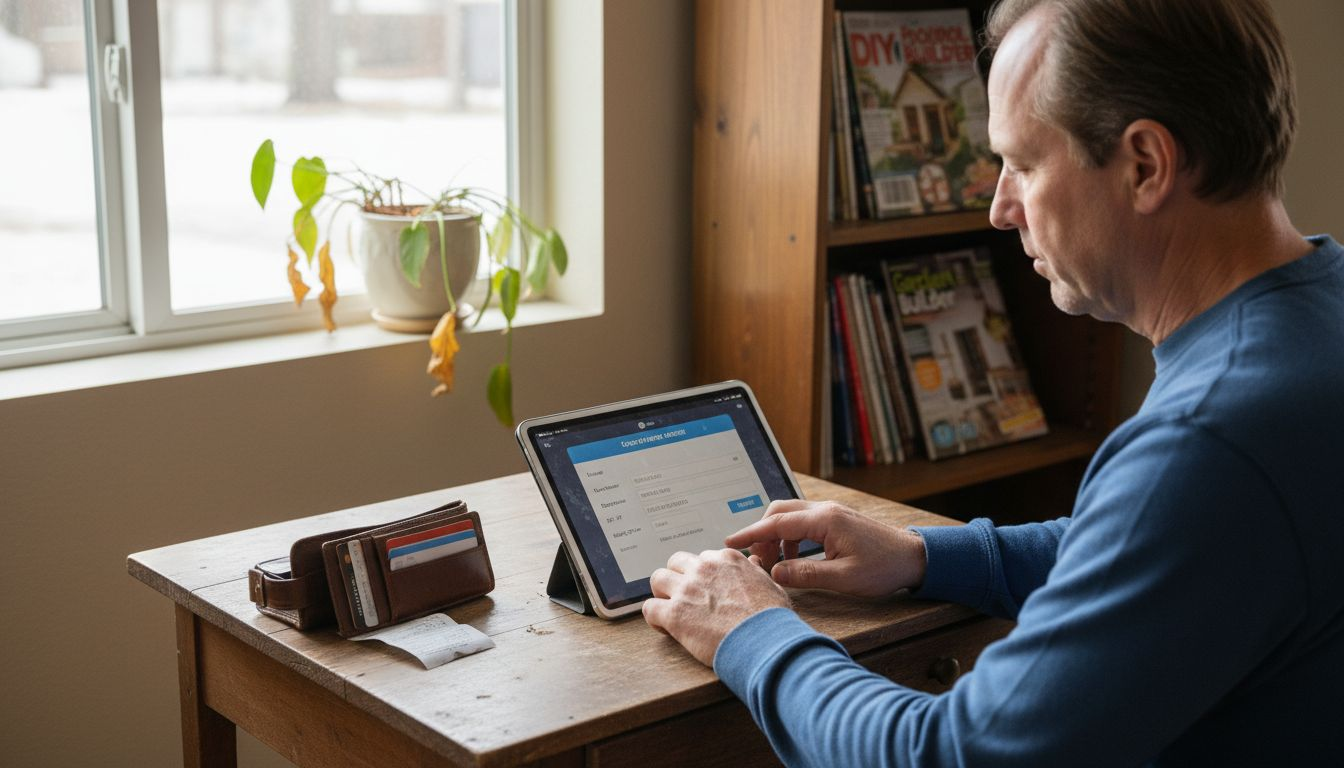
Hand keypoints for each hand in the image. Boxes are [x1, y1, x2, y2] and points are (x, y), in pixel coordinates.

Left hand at [642, 548, 789, 666]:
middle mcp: (704, 569)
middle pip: (676, 562)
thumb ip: (755, 571)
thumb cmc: (771, 618)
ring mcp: (687, 589)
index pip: (703, 558)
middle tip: (683, 597)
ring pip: (657, 579)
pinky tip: (664, 627)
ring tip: (670, 609)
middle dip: (677, 577)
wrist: (764, 641)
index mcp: (726, 559)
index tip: (705, 590)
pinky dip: (653, 617)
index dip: (702, 576)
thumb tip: (753, 563)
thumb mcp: (770, 585)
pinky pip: (649, 608)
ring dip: (662, 593)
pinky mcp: (674, 614)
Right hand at [726, 499, 926, 597]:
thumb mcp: (843, 578)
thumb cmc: (885, 567)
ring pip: (790, 516)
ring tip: (776, 565)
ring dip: (777, 538)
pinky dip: (791, 539)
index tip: (731, 542)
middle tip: (757, 561)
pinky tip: (795, 560)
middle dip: (762, 534)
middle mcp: (825, 511)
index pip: (777, 523)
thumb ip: (806, 574)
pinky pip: (803, 523)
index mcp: (825, 520)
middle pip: (779, 512)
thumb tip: (775, 573)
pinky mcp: (836, 522)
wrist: (914, 558)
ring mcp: (831, 514)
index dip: (751, 533)